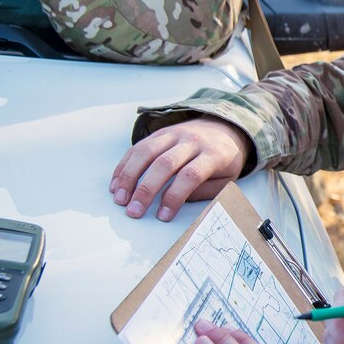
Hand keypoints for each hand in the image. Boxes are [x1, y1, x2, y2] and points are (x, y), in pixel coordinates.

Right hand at [109, 117, 251, 220]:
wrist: (224, 128)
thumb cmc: (225, 160)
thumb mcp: (227, 178)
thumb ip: (205, 191)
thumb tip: (178, 201)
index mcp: (213, 154)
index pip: (191, 175)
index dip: (175, 196)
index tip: (163, 216)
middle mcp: (192, 141)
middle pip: (165, 164)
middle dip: (146, 190)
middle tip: (133, 211)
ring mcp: (174, 134)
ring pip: (147, 152)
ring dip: (129, 177)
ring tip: (120, 199)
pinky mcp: (160, 132)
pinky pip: (138, 147)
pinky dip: (125, 165)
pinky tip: (117, 183)